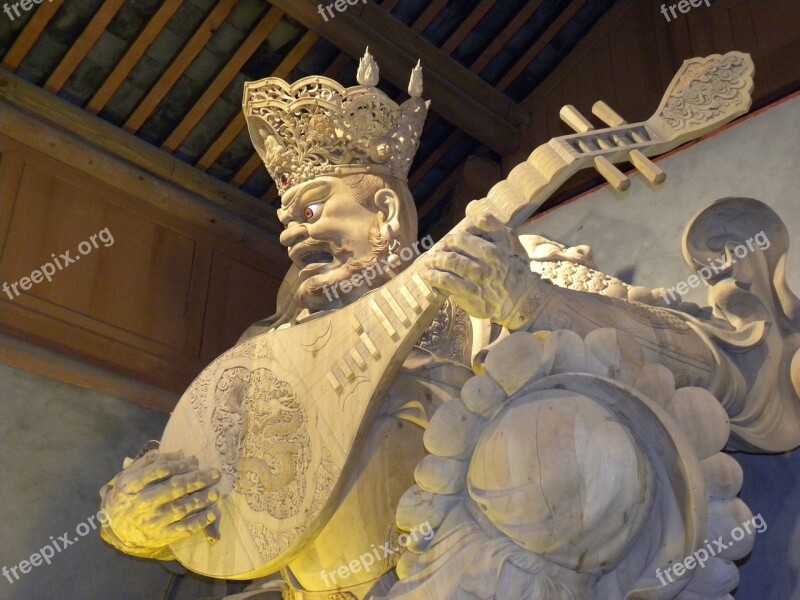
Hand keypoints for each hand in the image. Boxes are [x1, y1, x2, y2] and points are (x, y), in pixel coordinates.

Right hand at [101, 449, 220, 555]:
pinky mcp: (161, 536)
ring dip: (202, 499)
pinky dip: (200, 521)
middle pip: (174, 488)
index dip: (178, 465)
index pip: (158, 471)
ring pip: (181, 508)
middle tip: (215, 474)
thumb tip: (179, 453)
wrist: (117, 528)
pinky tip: (212, 512)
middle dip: (197, 479)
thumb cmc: (129, 496)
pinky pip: (184, 528)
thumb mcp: (131, 475)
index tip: (192, 461)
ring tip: (216, 492)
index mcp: (133, 485)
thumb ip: (151, 462)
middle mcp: (143, 503)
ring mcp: (153, 521)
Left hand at [421, 214, 546, 329]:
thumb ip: (499, 230)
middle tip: (437, 249)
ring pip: (450, 260)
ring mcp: (478, 276)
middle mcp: (489, 258)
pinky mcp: (470, 293)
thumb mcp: (516, 247)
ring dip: (435, 259)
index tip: (453, 237)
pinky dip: (434, 276)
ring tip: (428, 261)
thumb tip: (479, 216)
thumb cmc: (516, 273)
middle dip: (444, 243)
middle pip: (458, 241)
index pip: (478, 224)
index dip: (462, 228)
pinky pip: (446, 281)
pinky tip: (428, 275)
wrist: (522, 302)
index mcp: (500, 244)